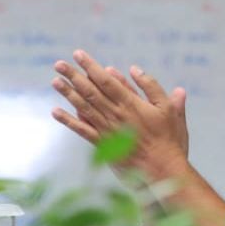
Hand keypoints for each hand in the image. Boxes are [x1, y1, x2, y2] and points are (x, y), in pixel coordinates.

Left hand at [51, 50, 188, 175]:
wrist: (162, 171)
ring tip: (55, 81)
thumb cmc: (169, 139)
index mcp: (131, 104)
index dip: (90, 67)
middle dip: (74, 76)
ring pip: (83, 108)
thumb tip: (135, 69)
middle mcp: (115, 115)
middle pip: (90, 91)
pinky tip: (56, 112)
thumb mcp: (169, 109)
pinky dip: (68, 121)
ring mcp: (107, 130)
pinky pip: (82, 131)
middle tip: (59, 64)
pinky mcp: (103, 146)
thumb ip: (152, 87)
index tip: (78, 54)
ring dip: (68, 94)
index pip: (106, 80)